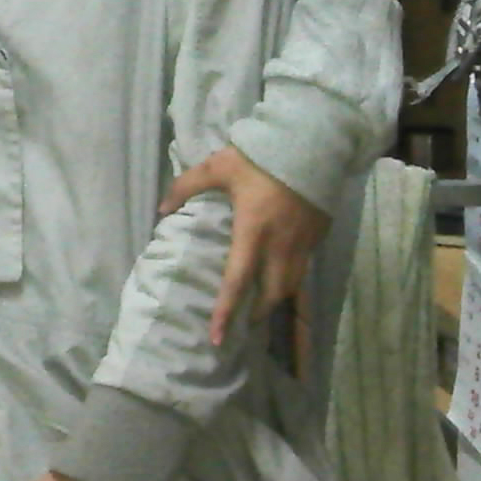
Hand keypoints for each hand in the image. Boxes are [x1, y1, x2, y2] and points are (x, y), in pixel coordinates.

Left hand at [162, 146, 329, 361]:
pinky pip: (304, 270)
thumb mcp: (217, 167)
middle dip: (256, 314)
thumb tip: (161, 209)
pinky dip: (292, 281)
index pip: (237, 282)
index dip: (226, 312)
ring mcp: (303, 244)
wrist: (312, 144)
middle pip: (270, 294)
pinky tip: (281, 280)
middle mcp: (280, 246)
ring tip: (260, 308)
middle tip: (240, 325)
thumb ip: (185, 188)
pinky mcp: (319, 237)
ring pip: (291, 286)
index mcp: (253, 232)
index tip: (217, 336)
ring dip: (275, 301)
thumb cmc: (261, 157)